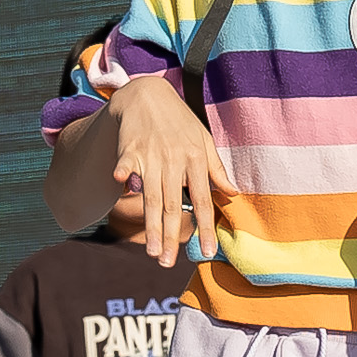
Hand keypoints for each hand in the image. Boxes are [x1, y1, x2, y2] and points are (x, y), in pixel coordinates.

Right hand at [108, 75, 230, 267]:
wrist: (148, 94)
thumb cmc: (178, 121)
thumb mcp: (203, 140)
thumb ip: (216, 169)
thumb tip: (233, 193)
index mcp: (195, 160)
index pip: (202, 200)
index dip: (204, 226)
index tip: (207, 251)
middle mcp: (174, 160)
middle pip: (173, 205)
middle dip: (171, 236)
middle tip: (167, 263)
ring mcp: (152, 154)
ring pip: (152, 196)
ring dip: (151, 225)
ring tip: (152, 251)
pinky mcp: (130, 147)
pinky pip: (128, 164)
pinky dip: (125, 173)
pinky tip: (122, 186)